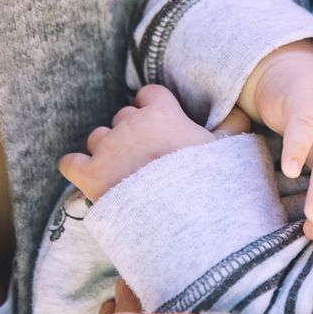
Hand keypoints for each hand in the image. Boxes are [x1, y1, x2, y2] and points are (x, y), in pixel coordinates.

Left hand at [59, 85, 250, 200]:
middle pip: (123, 116)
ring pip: (98, 136)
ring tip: (123, 168)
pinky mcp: (89, 175)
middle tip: (147, 153)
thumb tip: (242, 114)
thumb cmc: (207, 183)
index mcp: (162, 113)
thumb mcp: (228, 151)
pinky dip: (77, 166)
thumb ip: (232, 126)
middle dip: (131, 130)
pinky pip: (70, 162)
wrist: (181, 219)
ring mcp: (107, 149)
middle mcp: (131, 124)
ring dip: (107, 148)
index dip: (153, 106)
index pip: (149, 93)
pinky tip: (87, 173)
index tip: (160, 121)